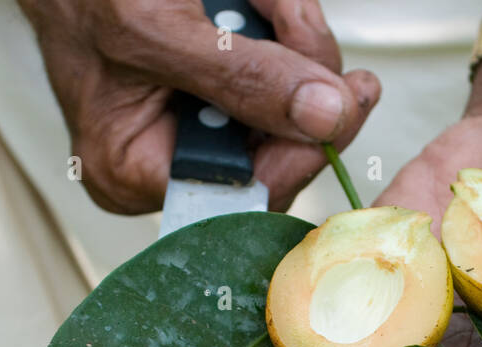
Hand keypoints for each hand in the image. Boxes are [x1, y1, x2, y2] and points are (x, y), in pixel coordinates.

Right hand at [18, 0, 380, 213]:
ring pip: (293, 106)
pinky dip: (284, 27)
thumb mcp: (155, 30)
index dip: (304, 149)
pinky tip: (263, 2)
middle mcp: (172, 163)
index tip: (347, 98)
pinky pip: (283, 75)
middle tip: (292, 15)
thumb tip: (325, 117)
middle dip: (302, 77)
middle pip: (281, 150)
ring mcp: (202, 127)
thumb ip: (240, 76)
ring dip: (295, 39)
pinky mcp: (225, 92)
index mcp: (134, 173)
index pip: (247, 192)